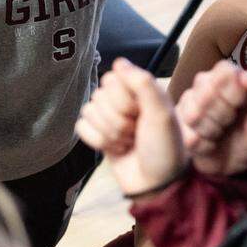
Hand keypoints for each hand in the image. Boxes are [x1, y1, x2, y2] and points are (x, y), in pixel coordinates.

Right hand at [75, 59, 186, 196]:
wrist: (157, 184)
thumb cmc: (165, 149)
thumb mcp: (162, 114)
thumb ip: (143, 84)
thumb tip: (119, 62)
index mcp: (139, 91)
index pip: (111, 80)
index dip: (123, 100)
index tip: (141, 114)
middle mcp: (122, 101)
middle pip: (99, 97)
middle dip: (117, 120)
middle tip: (136, 133)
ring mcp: (108, 118)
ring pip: (88, 112)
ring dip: (109, 133)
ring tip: (128, 143)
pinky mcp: (97, 134)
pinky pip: (81, 127)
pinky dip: (97, 141)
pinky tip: (115, 149)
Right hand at [177, 62, 246, 175]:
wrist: (243, 163)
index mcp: (227, 78)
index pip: (224, 72)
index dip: (233, 90)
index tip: (244, 103)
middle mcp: (203, 87)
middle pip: (206, 94)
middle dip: (224, 114)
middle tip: (233, 121)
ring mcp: (187, 106)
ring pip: (194, 116)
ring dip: (214, 130)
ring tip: (222, 133)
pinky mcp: (178, 127)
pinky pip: (189, 136)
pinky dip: (205, 145)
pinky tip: (211, 144)